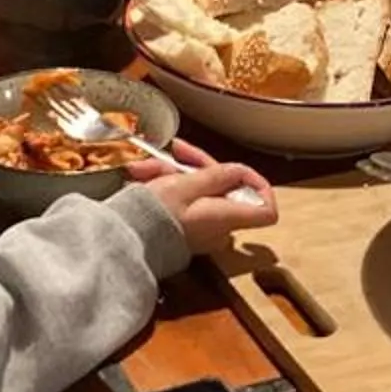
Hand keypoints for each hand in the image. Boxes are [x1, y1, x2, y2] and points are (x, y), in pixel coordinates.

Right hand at [134, 142, 276, 259]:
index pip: (266, 210)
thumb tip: (238, 171)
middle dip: (199, 167)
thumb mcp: (186, 185)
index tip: (241, 170)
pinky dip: (169, 186)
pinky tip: (146, 177)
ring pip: (200, 189)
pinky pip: (185, 201)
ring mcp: (202, 230)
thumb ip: (217, 176)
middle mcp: (219, 228)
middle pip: (225, 188)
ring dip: (176, 172)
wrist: (123, 239)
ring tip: (148, 167)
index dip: (259, 186)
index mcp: (226, 217)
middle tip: (177, 152)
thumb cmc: (154, 216)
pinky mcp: (184, 230)